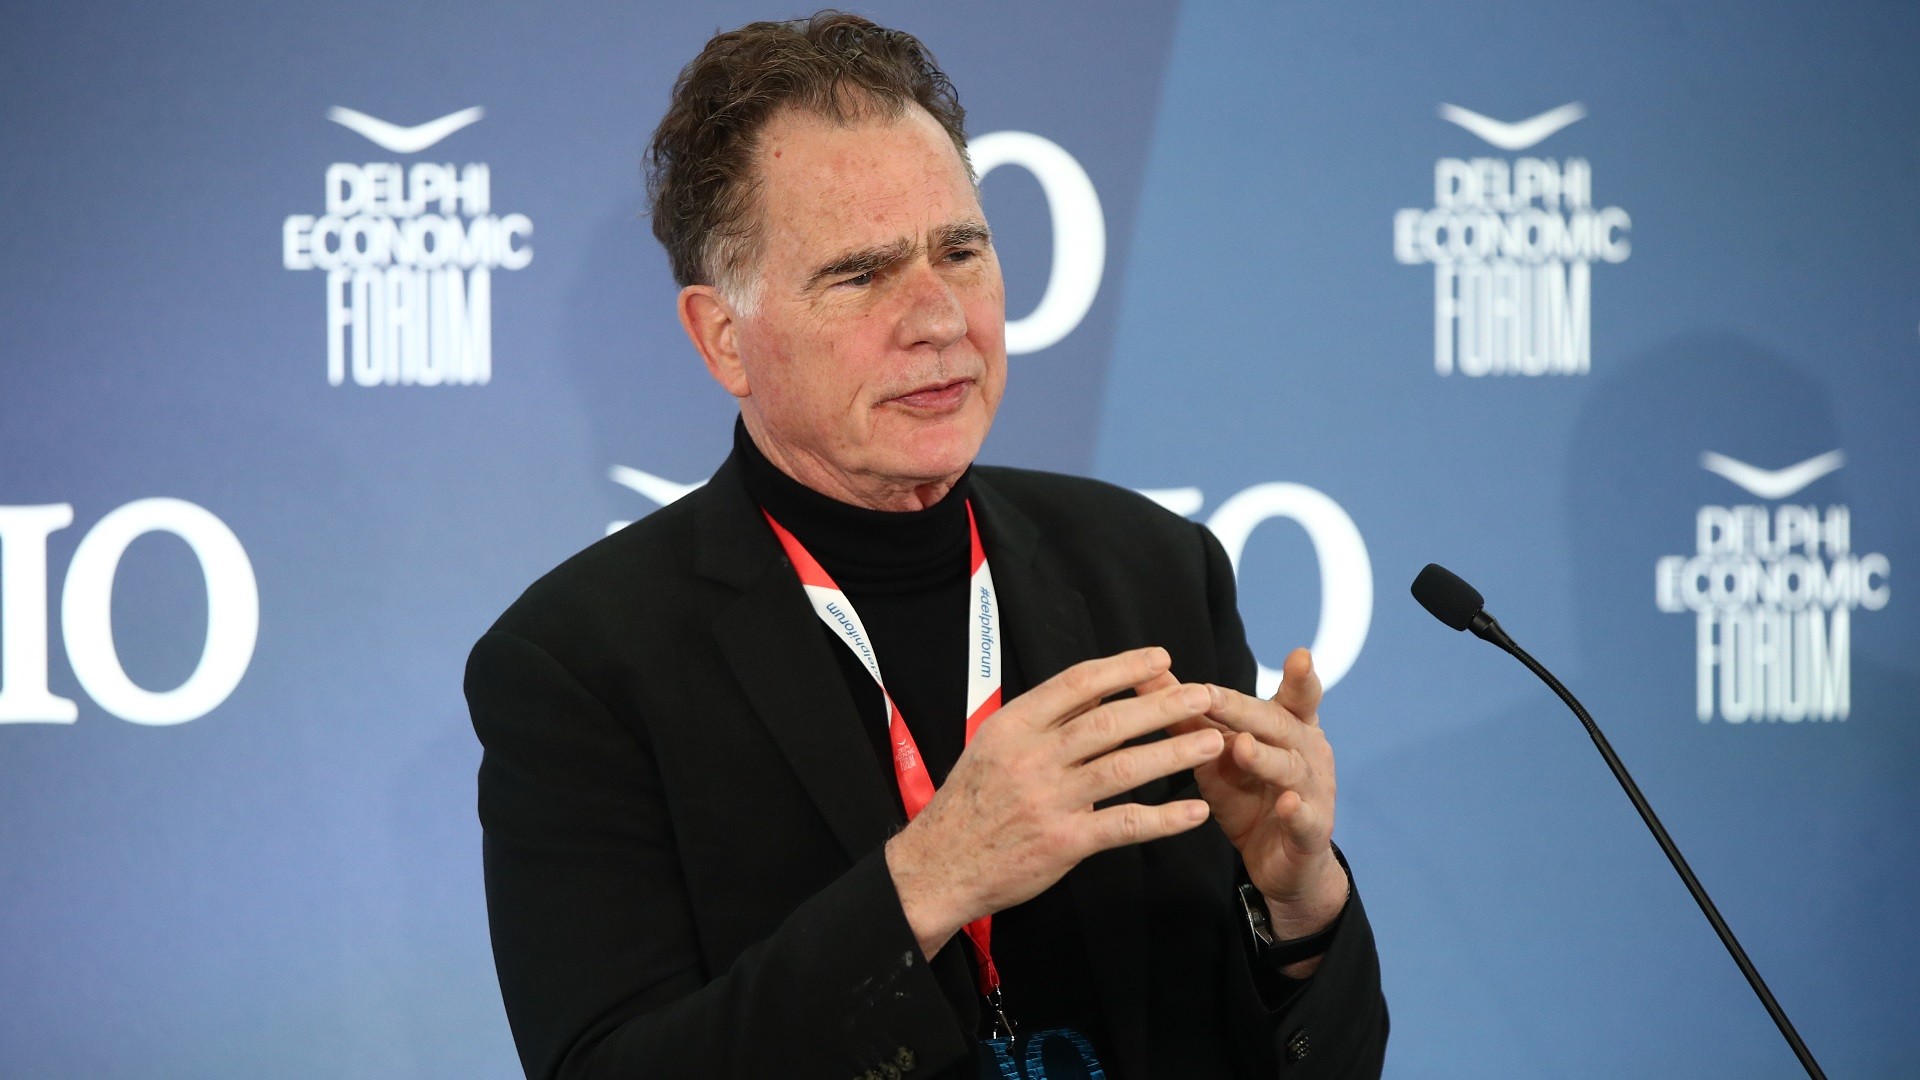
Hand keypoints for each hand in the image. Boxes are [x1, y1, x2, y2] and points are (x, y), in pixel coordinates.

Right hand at [885, 647, 1224, 958]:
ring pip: (1123, 768)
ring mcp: (1049, 800)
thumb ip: (1043, 721)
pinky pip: (1124, 825)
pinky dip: (1164, 819)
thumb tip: (1095, 689)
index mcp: (1014, 726)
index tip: (1161, 658)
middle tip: (1203, 694)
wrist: (939, 864)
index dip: (1123, 668)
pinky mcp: (1063, 842)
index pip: (1077, 684)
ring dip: (1173, 753)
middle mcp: (1032, 758)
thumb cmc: (971, 802)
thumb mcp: (993, 746)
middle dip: (1162, 704)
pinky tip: (1194, 813)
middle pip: (1109, 722)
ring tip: (1212, 742)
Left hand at [1164, 648, 1346, 961]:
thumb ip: (1193, 716)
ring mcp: (1314, 792)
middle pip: (1279, 726)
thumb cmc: (1249, 796)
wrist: (1279, 863)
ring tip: (1242, 747)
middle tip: (1211, 695)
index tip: (1298, 654)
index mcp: (1291, 728)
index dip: (1299, 677)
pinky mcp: (1310, 832)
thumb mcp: (1218, 754)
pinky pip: (1305, 820)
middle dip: (1244, 711)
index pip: (1296, 697)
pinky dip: (1297, 811)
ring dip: (1266, 757)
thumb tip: (1148, 674)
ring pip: (1291, 769)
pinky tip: (1287, 803)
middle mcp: (1307, 753)